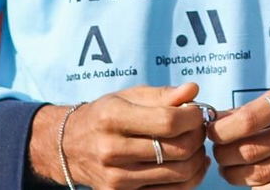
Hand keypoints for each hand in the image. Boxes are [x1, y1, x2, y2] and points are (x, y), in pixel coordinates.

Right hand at [28, 83, 211, 189]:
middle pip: (177, 150)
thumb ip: (162, 94)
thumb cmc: (105, 116)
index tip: (198, 113)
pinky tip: (191, 164)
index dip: (193, 118)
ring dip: (197, 159)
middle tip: (200, 129)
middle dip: (198, 138)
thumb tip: (193, 90)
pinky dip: (189, 179)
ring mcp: (116, 179)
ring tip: (196, 146)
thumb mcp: (128, 96)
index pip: (169, 122)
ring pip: (178, 175)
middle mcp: (112, 150)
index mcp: (113, 118)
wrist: (70, 147)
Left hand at [209, 75, 269, 189]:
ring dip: (235, 174)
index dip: (223, 129)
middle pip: (253, 150)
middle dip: (224, 154)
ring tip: (229, 167)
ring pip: (262, 174)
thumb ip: (263, 106)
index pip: (252, 118)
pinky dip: (259, 189)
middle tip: (217, 151)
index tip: (213, 131)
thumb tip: (221, 121)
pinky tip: (253, 180)